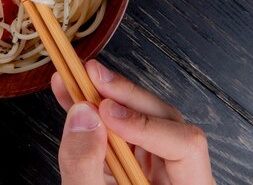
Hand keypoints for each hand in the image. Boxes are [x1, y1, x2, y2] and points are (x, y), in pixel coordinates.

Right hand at [52, 60, 213, 184]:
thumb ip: (85, 164)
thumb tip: (81, 114)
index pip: (184, 144)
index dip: (144, 123)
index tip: (105, 113)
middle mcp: (178, 177)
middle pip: (163, 121)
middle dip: (123, 97)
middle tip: (90, 77)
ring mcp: (157, 169)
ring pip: (140, 119)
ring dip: (105, 97)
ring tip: (75, 79)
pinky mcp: (132, 165)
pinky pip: (116, 131)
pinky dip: (92, 112)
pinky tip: (69, 94)